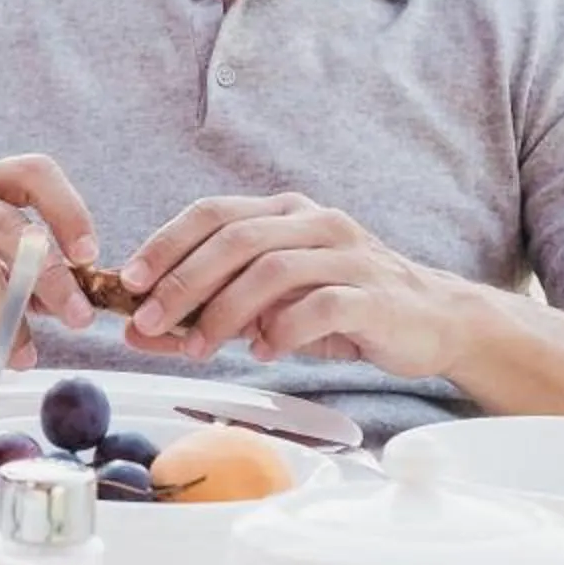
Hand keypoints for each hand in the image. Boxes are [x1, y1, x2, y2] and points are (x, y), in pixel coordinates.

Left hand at [118, 192, 470, 376]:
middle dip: (184, 282)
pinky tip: (264, 351)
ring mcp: (349, 255)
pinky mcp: (376, 295)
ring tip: (199, 348)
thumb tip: (137, 329)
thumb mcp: (268, 306)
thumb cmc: (341, 308)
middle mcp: (315, 223)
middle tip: (151, 322)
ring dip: (225, 311)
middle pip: (236, 239)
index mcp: (285, 213)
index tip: (131, 280)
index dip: (166, 243)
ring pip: (273, 270)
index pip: (213, 213)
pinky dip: (284, 330)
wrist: (433, 320)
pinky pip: (321, 306)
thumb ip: (206, 312)